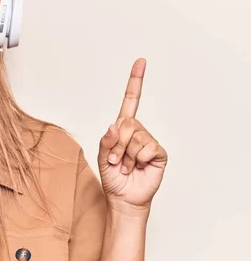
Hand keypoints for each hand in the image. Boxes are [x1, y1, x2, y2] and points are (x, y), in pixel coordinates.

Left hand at [97, 58, 167, 213]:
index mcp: (122, 128)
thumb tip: (115, 125)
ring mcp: (149, 141)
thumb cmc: (112, 177)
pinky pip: (148, 147)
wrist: (123, 198)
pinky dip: (137, 159)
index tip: (141, 62)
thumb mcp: (101, 157)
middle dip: (117, 144)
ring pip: (137, 136)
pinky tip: (137, 167)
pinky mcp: (158, 153)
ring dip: (126, 155)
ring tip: (125, 166)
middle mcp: (137, 131)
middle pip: (128, 122)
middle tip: (115, 160)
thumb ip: (106, 140)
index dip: (135, 82)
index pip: (131, 101)